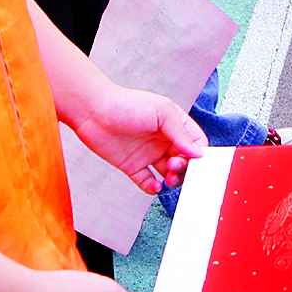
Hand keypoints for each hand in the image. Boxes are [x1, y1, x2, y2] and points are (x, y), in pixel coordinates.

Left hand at [65, 81, 205, 194]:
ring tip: (169, 178)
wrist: (93, 111)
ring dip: (173, 179)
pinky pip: (147, 181)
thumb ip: (181, 133)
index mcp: (174, 125)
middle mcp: (163, 140)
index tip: (196, 162)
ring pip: (169, 173)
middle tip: (176, 167)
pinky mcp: (132, 166)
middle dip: (185, 168)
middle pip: (184, 161)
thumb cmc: (127, 104)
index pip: (195, 143)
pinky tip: (154, 185)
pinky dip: (153, 187)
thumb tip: (198, 153)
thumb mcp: (162, 112)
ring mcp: (148, 154)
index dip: (199, 154)